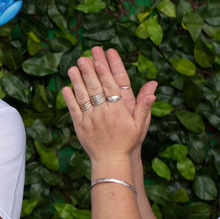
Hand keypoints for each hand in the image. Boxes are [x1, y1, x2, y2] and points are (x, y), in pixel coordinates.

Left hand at [62, 47, 157, 162]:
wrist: (111, 160)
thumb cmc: (127, 141)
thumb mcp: (140, 125)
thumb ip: (144, 106)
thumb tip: (153, 89)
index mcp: (118, 111)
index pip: (110, 88)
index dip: (104, 73)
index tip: (98, 61)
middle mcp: (103, 113)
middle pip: (95, 89)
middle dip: (88, 72)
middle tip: (83, 58)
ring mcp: (90, 119)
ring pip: (83, 97)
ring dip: (77, 82)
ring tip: (72, 68)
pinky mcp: (80, 126)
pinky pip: (74, 110)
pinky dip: (69, 99)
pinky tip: (66, 88)